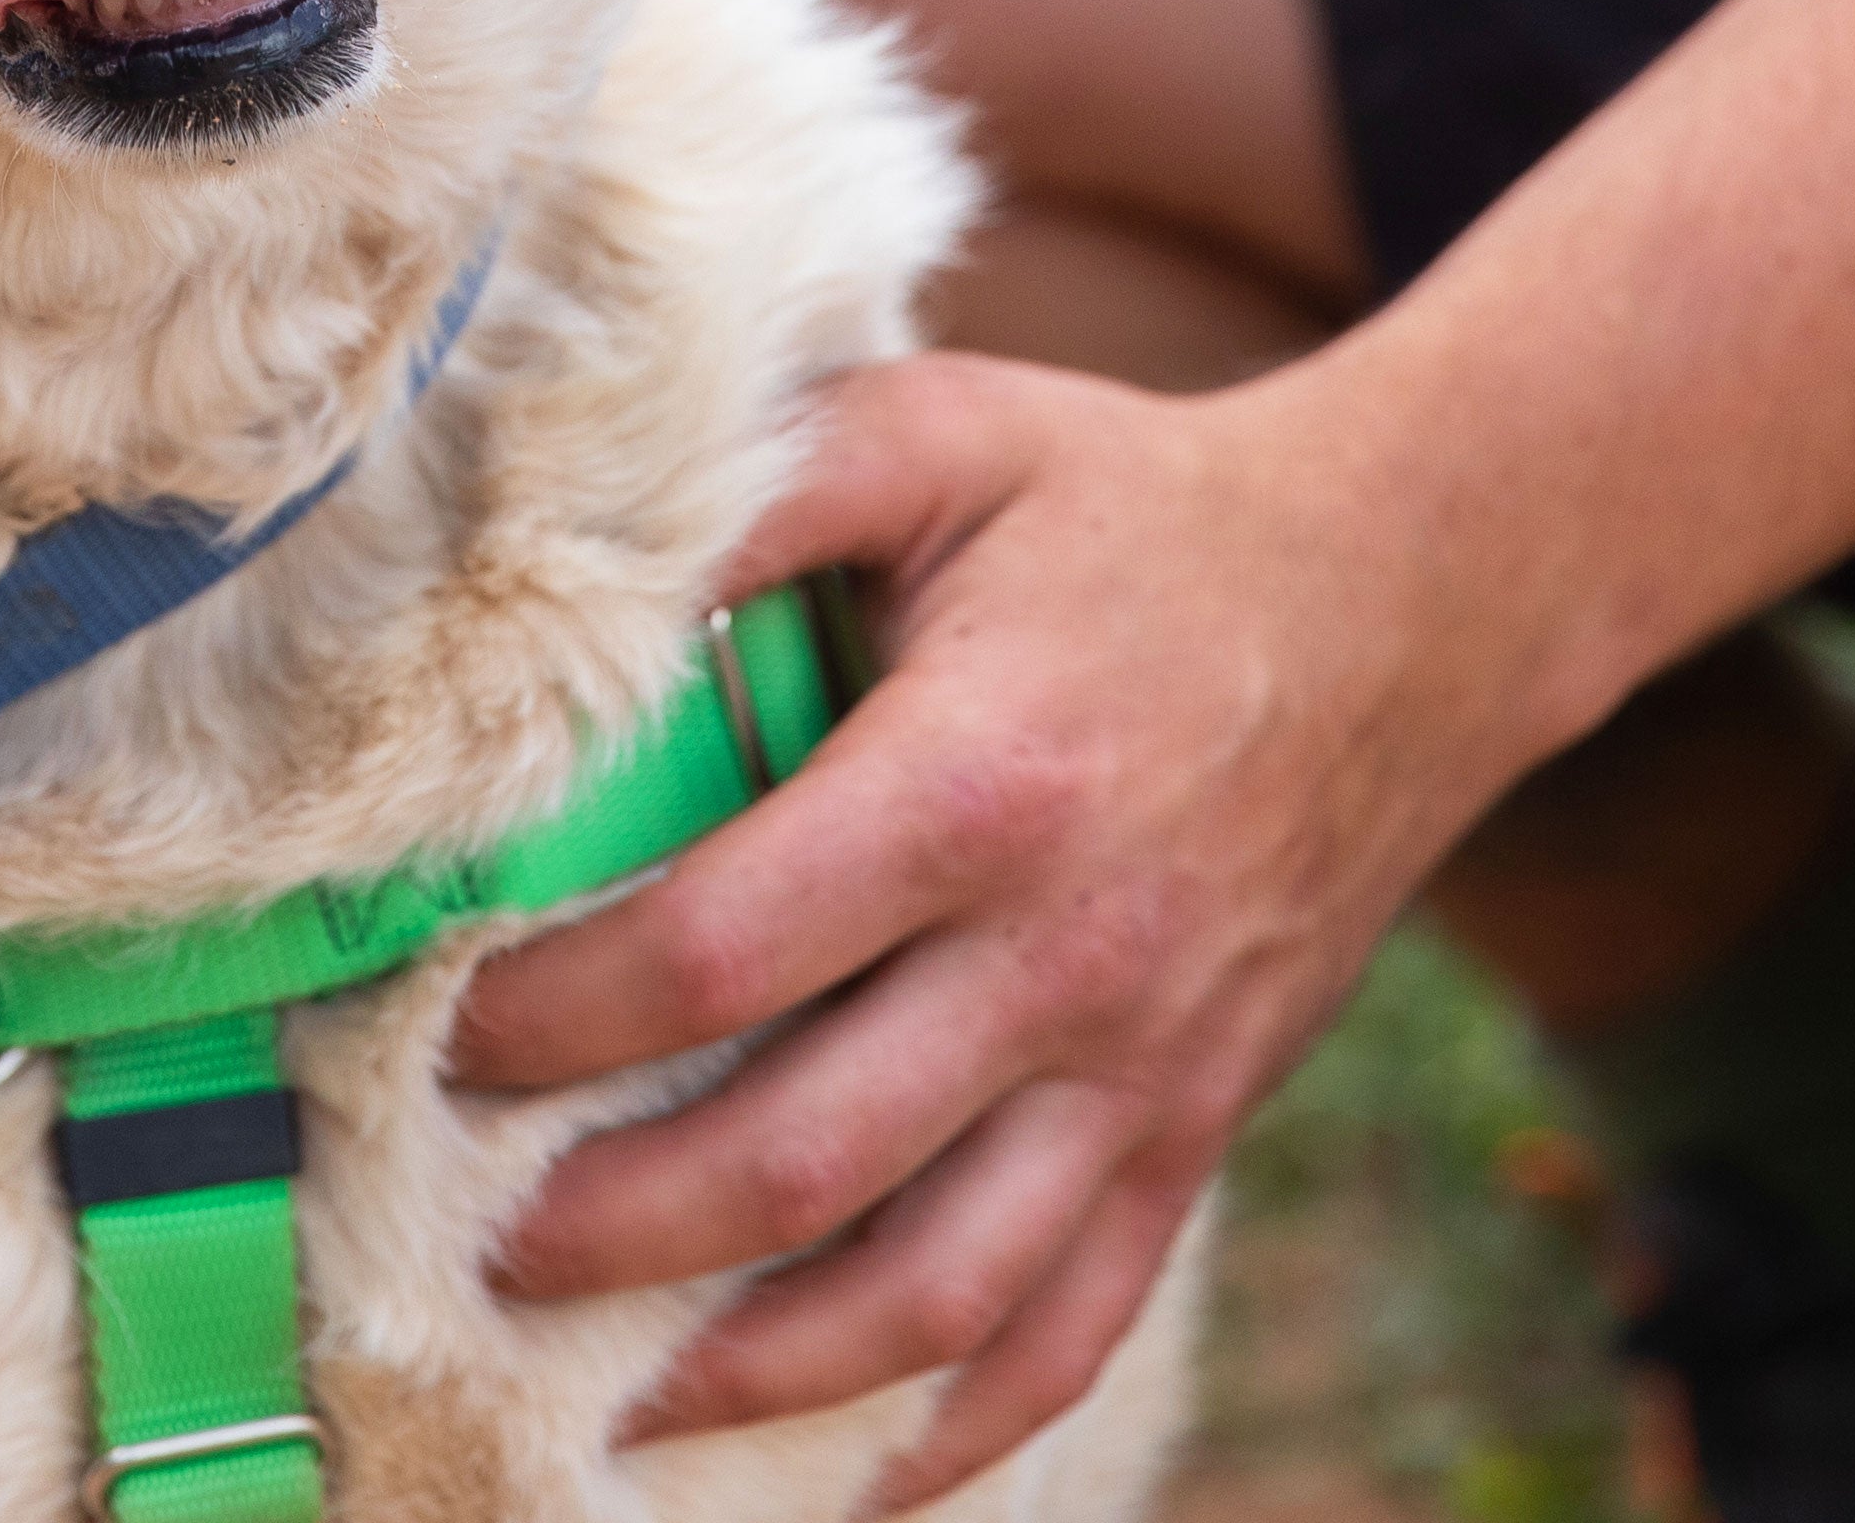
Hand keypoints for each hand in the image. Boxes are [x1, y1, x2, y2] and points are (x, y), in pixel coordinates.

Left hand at [448, 349, 1550, 1508]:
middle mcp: (1069, 956)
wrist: (1412, 594)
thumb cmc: (1135, 506)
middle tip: (482, 1241)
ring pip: (936, 1292)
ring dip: (760, 1369)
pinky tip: (852, 1473)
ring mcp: (1145, 1068)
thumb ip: (755, 490)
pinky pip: (1076, 1325)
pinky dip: (962, 1429)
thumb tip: (562, 577)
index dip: (554, 1018)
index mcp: (982, 782)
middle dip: (614, 1226)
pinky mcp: (1197, 1128)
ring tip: (617, 1394)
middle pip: (802, 1158)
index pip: (716, 954)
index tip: (442, 1030)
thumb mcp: (942, 434)